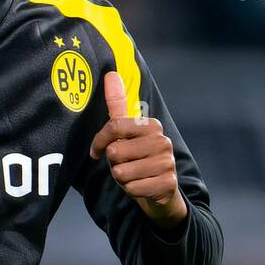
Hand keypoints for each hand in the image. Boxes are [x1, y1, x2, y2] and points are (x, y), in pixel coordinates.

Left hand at [88, 71, 186, 228]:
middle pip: (115, 151)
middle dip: (114, 163)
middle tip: (125, 164)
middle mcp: (163, 141)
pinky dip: (132, 190)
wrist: (160, 190)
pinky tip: (142, 186)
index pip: (114, 126)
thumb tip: (111, 74)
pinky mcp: (168, 183)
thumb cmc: (138, 158)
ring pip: (121, 172)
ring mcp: (167, 162)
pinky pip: (132, 188)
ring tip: (134, 175)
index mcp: (152, 125)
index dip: (99, 142)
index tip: (96, 151)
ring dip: (122, 178)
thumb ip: (118, 104)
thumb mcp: (126, 132)